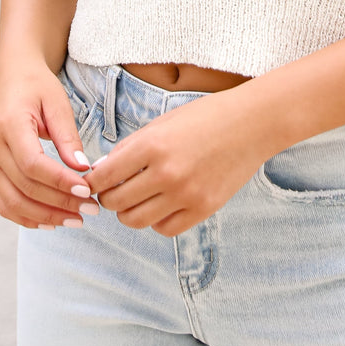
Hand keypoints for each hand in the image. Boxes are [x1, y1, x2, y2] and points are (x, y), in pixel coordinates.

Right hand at [0, 59, 97, 228]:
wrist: (12, 81)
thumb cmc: (38, 88)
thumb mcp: (58, 103)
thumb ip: (68, 137)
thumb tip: (83, 169)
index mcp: (8, 125)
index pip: (32, 163)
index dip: (59, 181)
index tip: (87, 191)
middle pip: (24, 186)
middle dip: (59, 203)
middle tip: (91, 209)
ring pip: (13, 202)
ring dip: (45, 216)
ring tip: (76, 219)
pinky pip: (6, 204)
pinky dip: (27, 218)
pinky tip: (52, 221)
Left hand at [87, 85, 270, 236]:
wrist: (252, 124)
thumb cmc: (205, 117)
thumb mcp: (163, 122)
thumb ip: (131, 148)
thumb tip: (101, 171)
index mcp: (152, 145)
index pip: (103, 177)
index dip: (93, 182)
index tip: (93, 182)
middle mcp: (166, 173)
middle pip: (116, 203)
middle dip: (109, 197)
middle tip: (114, 190)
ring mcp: (186, 195)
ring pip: (136, 220)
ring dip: (129, 211)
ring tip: (136, 198)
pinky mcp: (203, 209)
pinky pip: (164, 229)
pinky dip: (156, 220)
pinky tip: (160, 205)